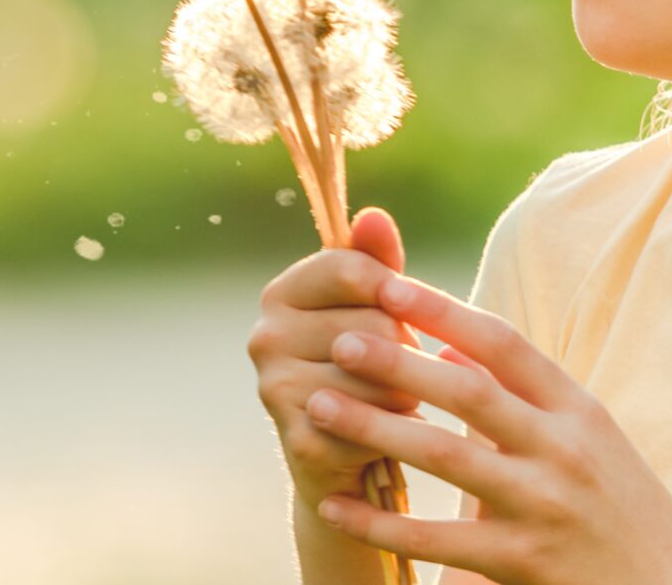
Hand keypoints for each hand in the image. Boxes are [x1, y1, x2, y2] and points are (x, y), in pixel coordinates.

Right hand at [247, 206, 425, 500]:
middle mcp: (266, 337)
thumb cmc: (363, 367)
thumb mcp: (371, 307)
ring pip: (381, 377)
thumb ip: (375, 260)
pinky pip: (374, 423)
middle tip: (397, 368)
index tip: (404, 310)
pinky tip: (384, 435)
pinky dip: (393, 431)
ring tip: (392, 401)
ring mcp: (275, 390)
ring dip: (405, 393)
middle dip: (405, 348)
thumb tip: (374, 216)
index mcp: (280, 293)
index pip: (353, 268)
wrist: (343, 455)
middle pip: (375, 324)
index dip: (396, 291)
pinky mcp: (298, 440)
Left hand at [303, 273, 671, 584]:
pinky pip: (438, 540)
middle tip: (341, 339)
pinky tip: (334, 505)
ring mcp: (544, 507)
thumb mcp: (589, 438)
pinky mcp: (523, 564)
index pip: (504, 344)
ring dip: (375, 427)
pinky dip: (382, 521)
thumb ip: (519, 393)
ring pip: (446, 457)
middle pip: (468, 392)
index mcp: (579, 409)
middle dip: (399, 362)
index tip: (390, 285)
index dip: (444, 310)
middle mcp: (563, 450)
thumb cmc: (623, 510)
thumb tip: (443, 341)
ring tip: (318, 404)